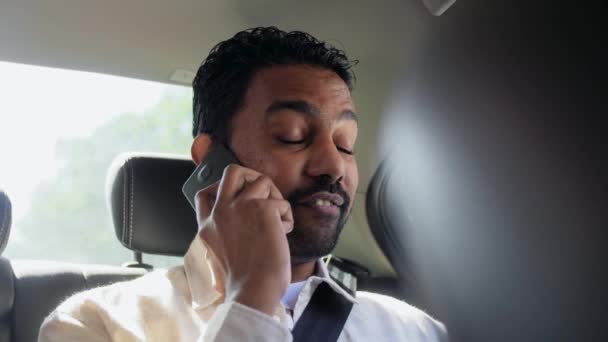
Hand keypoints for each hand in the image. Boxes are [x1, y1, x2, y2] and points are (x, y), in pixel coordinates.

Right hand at [195, 164, 293, 315]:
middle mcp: (220, 212)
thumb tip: (248, 217)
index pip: (205, 193)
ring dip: (276, 198)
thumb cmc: (244, 279)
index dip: (221, 187)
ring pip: (262, 180)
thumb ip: (227, 231)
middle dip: (251, 176)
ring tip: (278, 220)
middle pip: (232, 171)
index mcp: (207, 225)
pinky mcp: (263, 209)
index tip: (237, 197)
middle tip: (263, 194)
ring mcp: (240, 207)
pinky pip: (282, 202)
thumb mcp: (222, 253)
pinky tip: (283, 234)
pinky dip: (287, 218)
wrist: (253, 290)